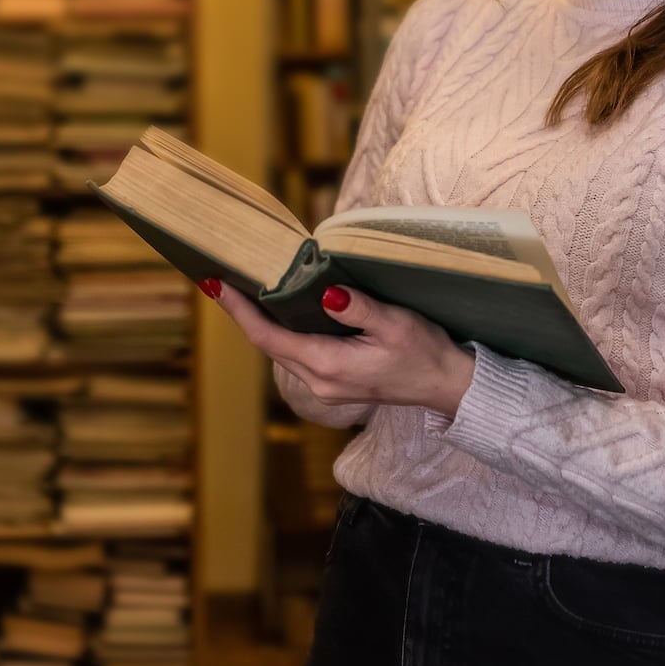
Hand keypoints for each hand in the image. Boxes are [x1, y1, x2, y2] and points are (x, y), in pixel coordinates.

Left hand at [202, 280, 475, 418]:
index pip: (268, 337)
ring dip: (262, 324)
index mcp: (328, 366)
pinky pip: (297, 357)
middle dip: (244, 313)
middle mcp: (319, 381)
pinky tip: (282, 313)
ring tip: (244, 291)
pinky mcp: (335, 384)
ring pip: (281, 352)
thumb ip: (358, 309)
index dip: (239, 311)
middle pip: (268, 345)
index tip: (216, 285)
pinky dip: (283, 334)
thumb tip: (327, 293)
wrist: (447, 386)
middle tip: (222, 278)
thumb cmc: (424, 353)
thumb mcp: (395, 324)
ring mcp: (326, 387)